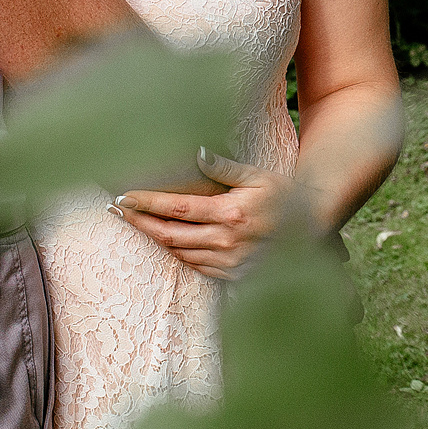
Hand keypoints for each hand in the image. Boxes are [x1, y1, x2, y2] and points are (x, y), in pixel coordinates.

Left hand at [115, 149, 287, 279]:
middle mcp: (226, 241)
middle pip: (168, 235)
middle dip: (138, 222)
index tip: (122, 196)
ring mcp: (229, 262)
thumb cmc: (285, 196)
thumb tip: (197, 153)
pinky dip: (176, 254)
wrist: (312, 230)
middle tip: (115, 210)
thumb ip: (224, 168)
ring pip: (178, 253)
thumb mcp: (257, 176)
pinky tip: (164, 242)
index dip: (145, 203)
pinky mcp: (233, 275)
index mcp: (229, 214)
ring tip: (133, 223)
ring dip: (153, 238)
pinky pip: (195, 267)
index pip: (176, 209)